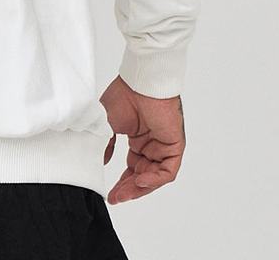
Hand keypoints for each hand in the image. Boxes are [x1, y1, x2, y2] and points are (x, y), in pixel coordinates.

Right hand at [100, 74, 185, 204]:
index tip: (111, 194)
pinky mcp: (175, 145)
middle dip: (129, 189)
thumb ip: (106, 144)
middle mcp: (152, 144)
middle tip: (116, 198)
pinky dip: (154, 179)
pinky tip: (139, 180)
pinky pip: (168, 170)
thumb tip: (103, 161)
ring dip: (140, 187)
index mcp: (138, 139)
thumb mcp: (107, 123)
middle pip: (143, 176)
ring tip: (123, 193)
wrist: (140, 82)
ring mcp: (163, 145)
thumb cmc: (124, 95)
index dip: (122, 183)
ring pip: (155, 176)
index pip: (132, 168)